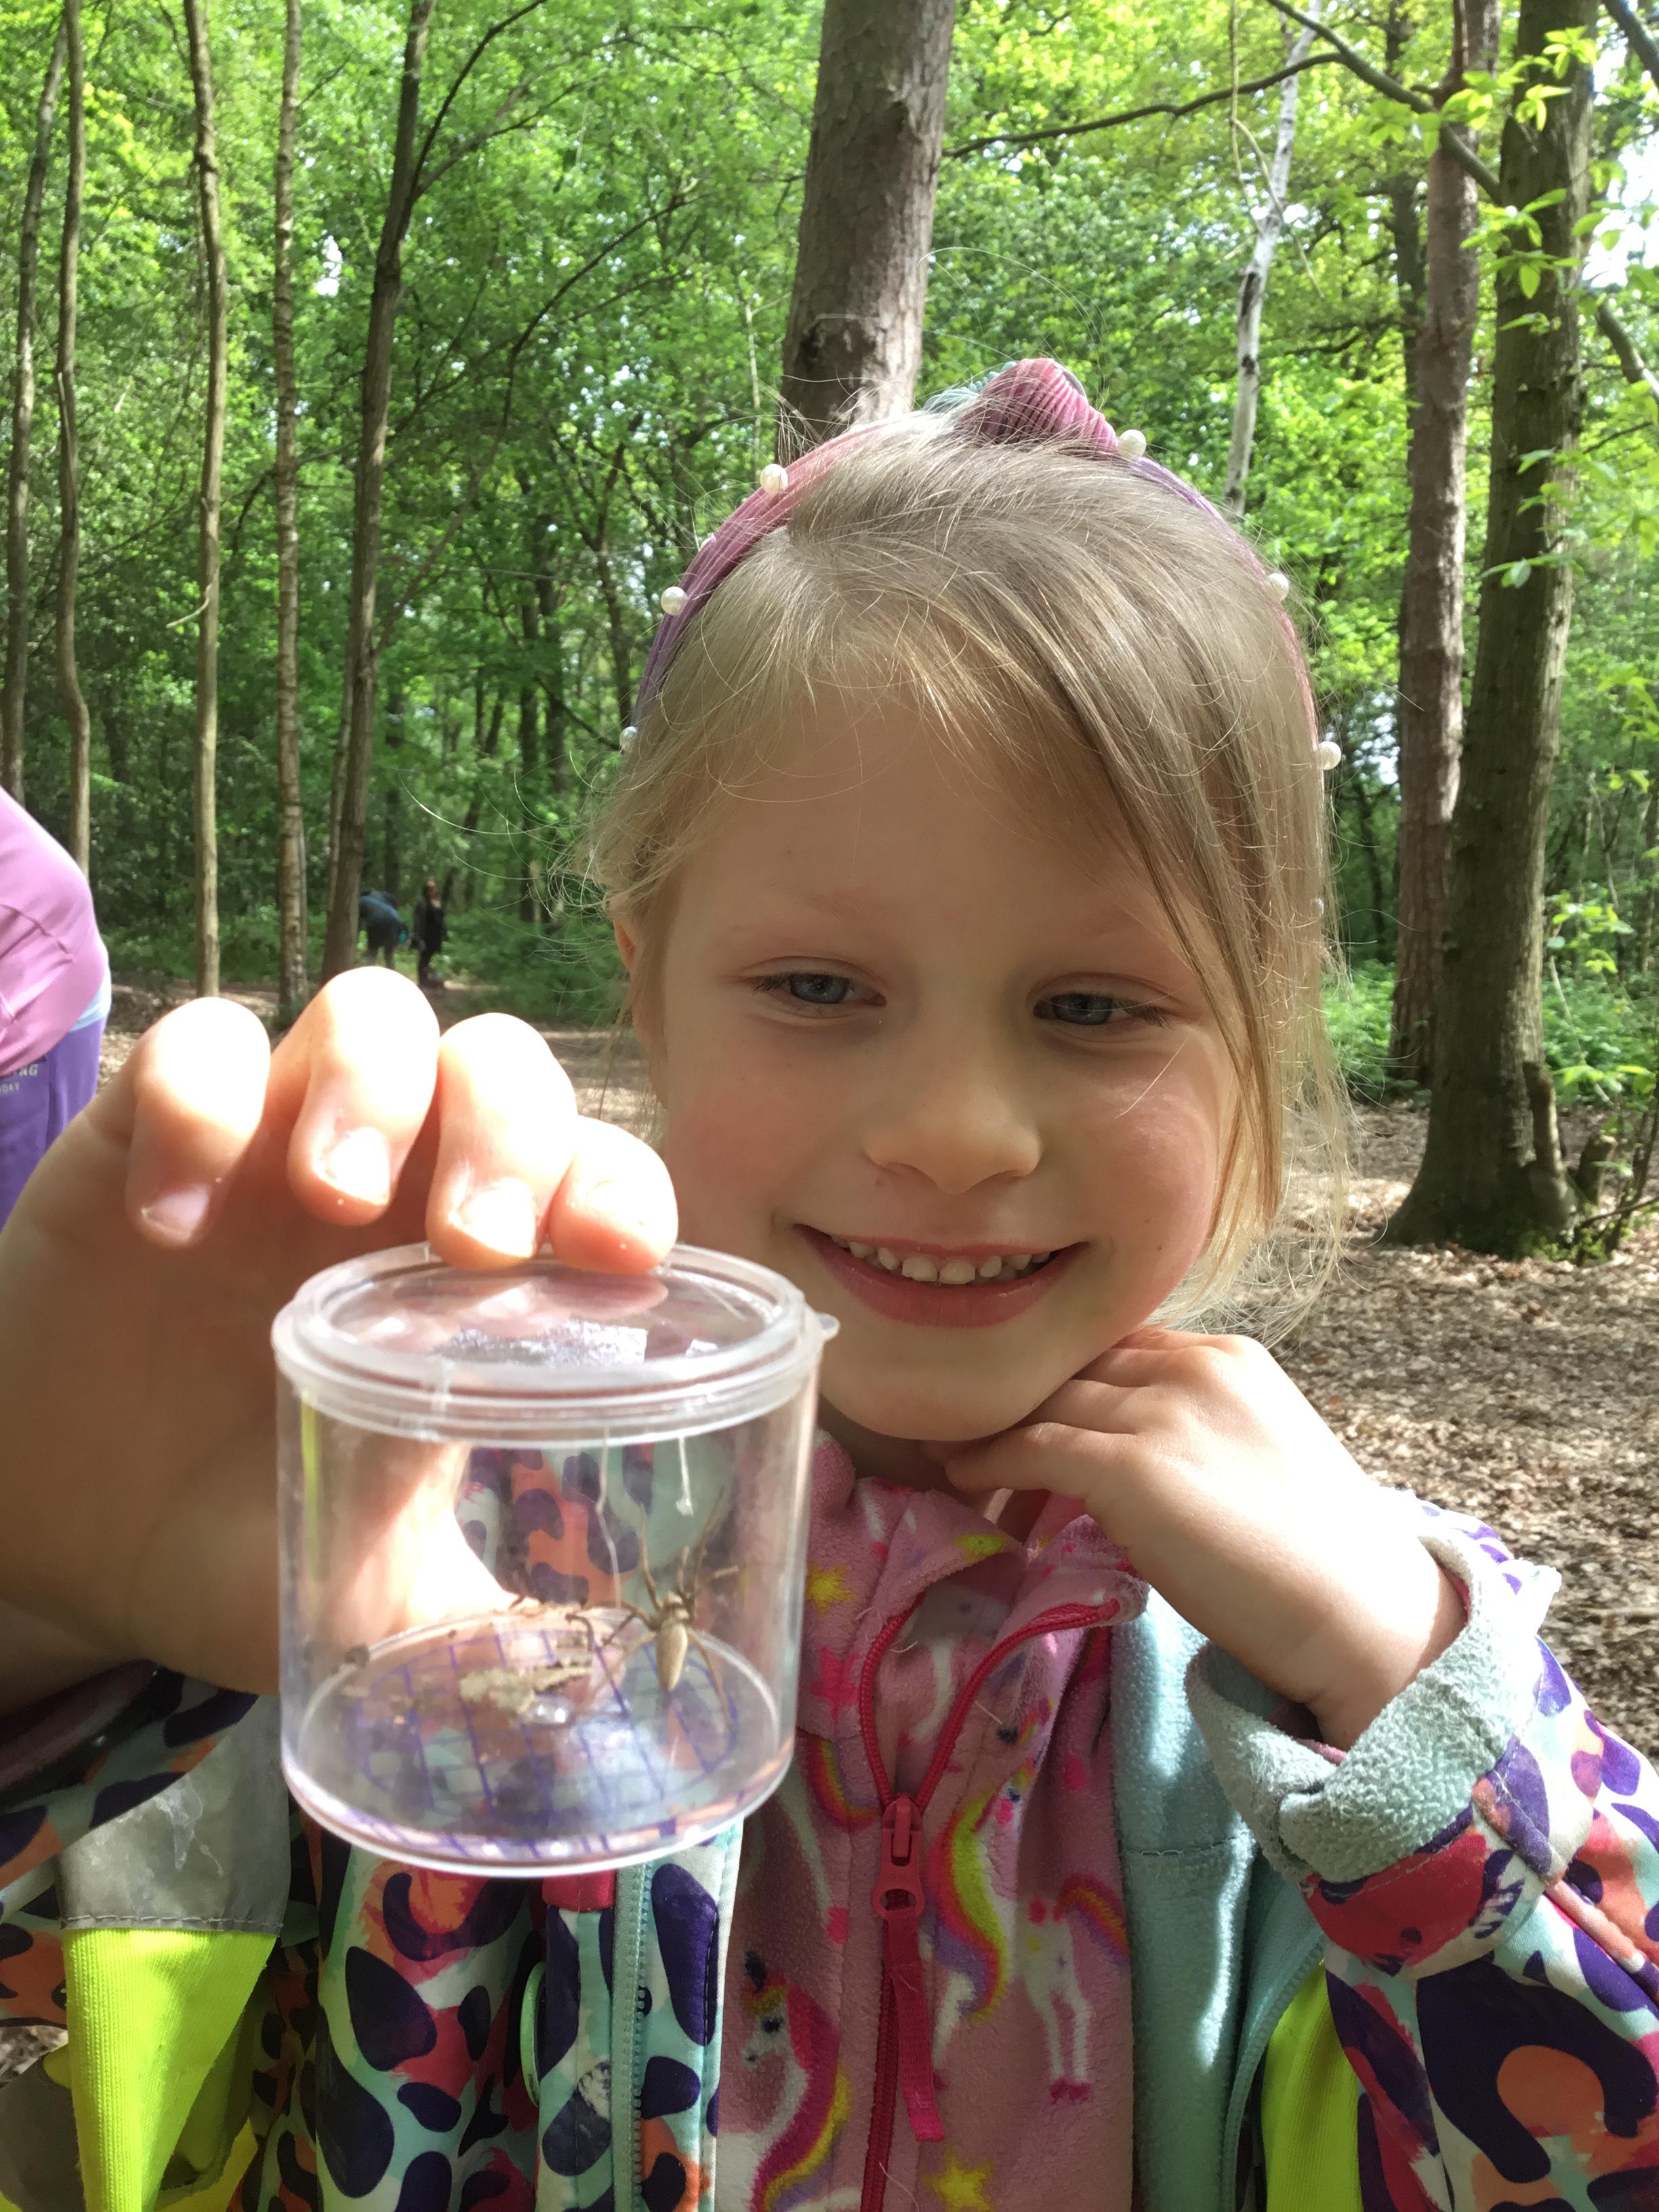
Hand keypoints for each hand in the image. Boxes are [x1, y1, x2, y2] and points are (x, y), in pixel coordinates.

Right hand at [0, 973, 675, 1698]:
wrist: (56, 1539)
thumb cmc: (231, 1542)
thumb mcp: (368, 1596)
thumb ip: (472, 1632)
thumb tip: (588, 1737)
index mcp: (478, 1274)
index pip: (594, 1173)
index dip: (623, 1190)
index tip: (620, 1262)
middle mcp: (398, 1183)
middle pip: (501, 1064)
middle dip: (510, 1128)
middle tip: (472, 1243)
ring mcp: (276, 1141)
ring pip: (369, 1013)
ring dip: (375, 1084)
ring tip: (331, 1198)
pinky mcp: (149, 1129)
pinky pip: (192, 1044)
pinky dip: (198, 1102)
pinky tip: (174, 1221)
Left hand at [940, 1329, 1463, 1747]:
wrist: (1359, 1611)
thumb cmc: (1313, 1553)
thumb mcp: (1252, 1450)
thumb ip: (1188, 1426)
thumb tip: (1113, 1447)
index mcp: (1223, 1355)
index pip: (1112, 1343)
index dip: (1060, 1374)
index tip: (1018, 1406)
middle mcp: (1189, 1365)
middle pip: (1070, 1366)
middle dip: (1018, 1397)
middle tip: (965, 1429)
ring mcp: (1160, 1411)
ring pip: (1043, 1402)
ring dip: (991, 1428)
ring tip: (951, 1454)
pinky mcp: (1131, 1466)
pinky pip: (1031, 1448)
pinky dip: (987, 1460)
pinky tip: (962, 1477)